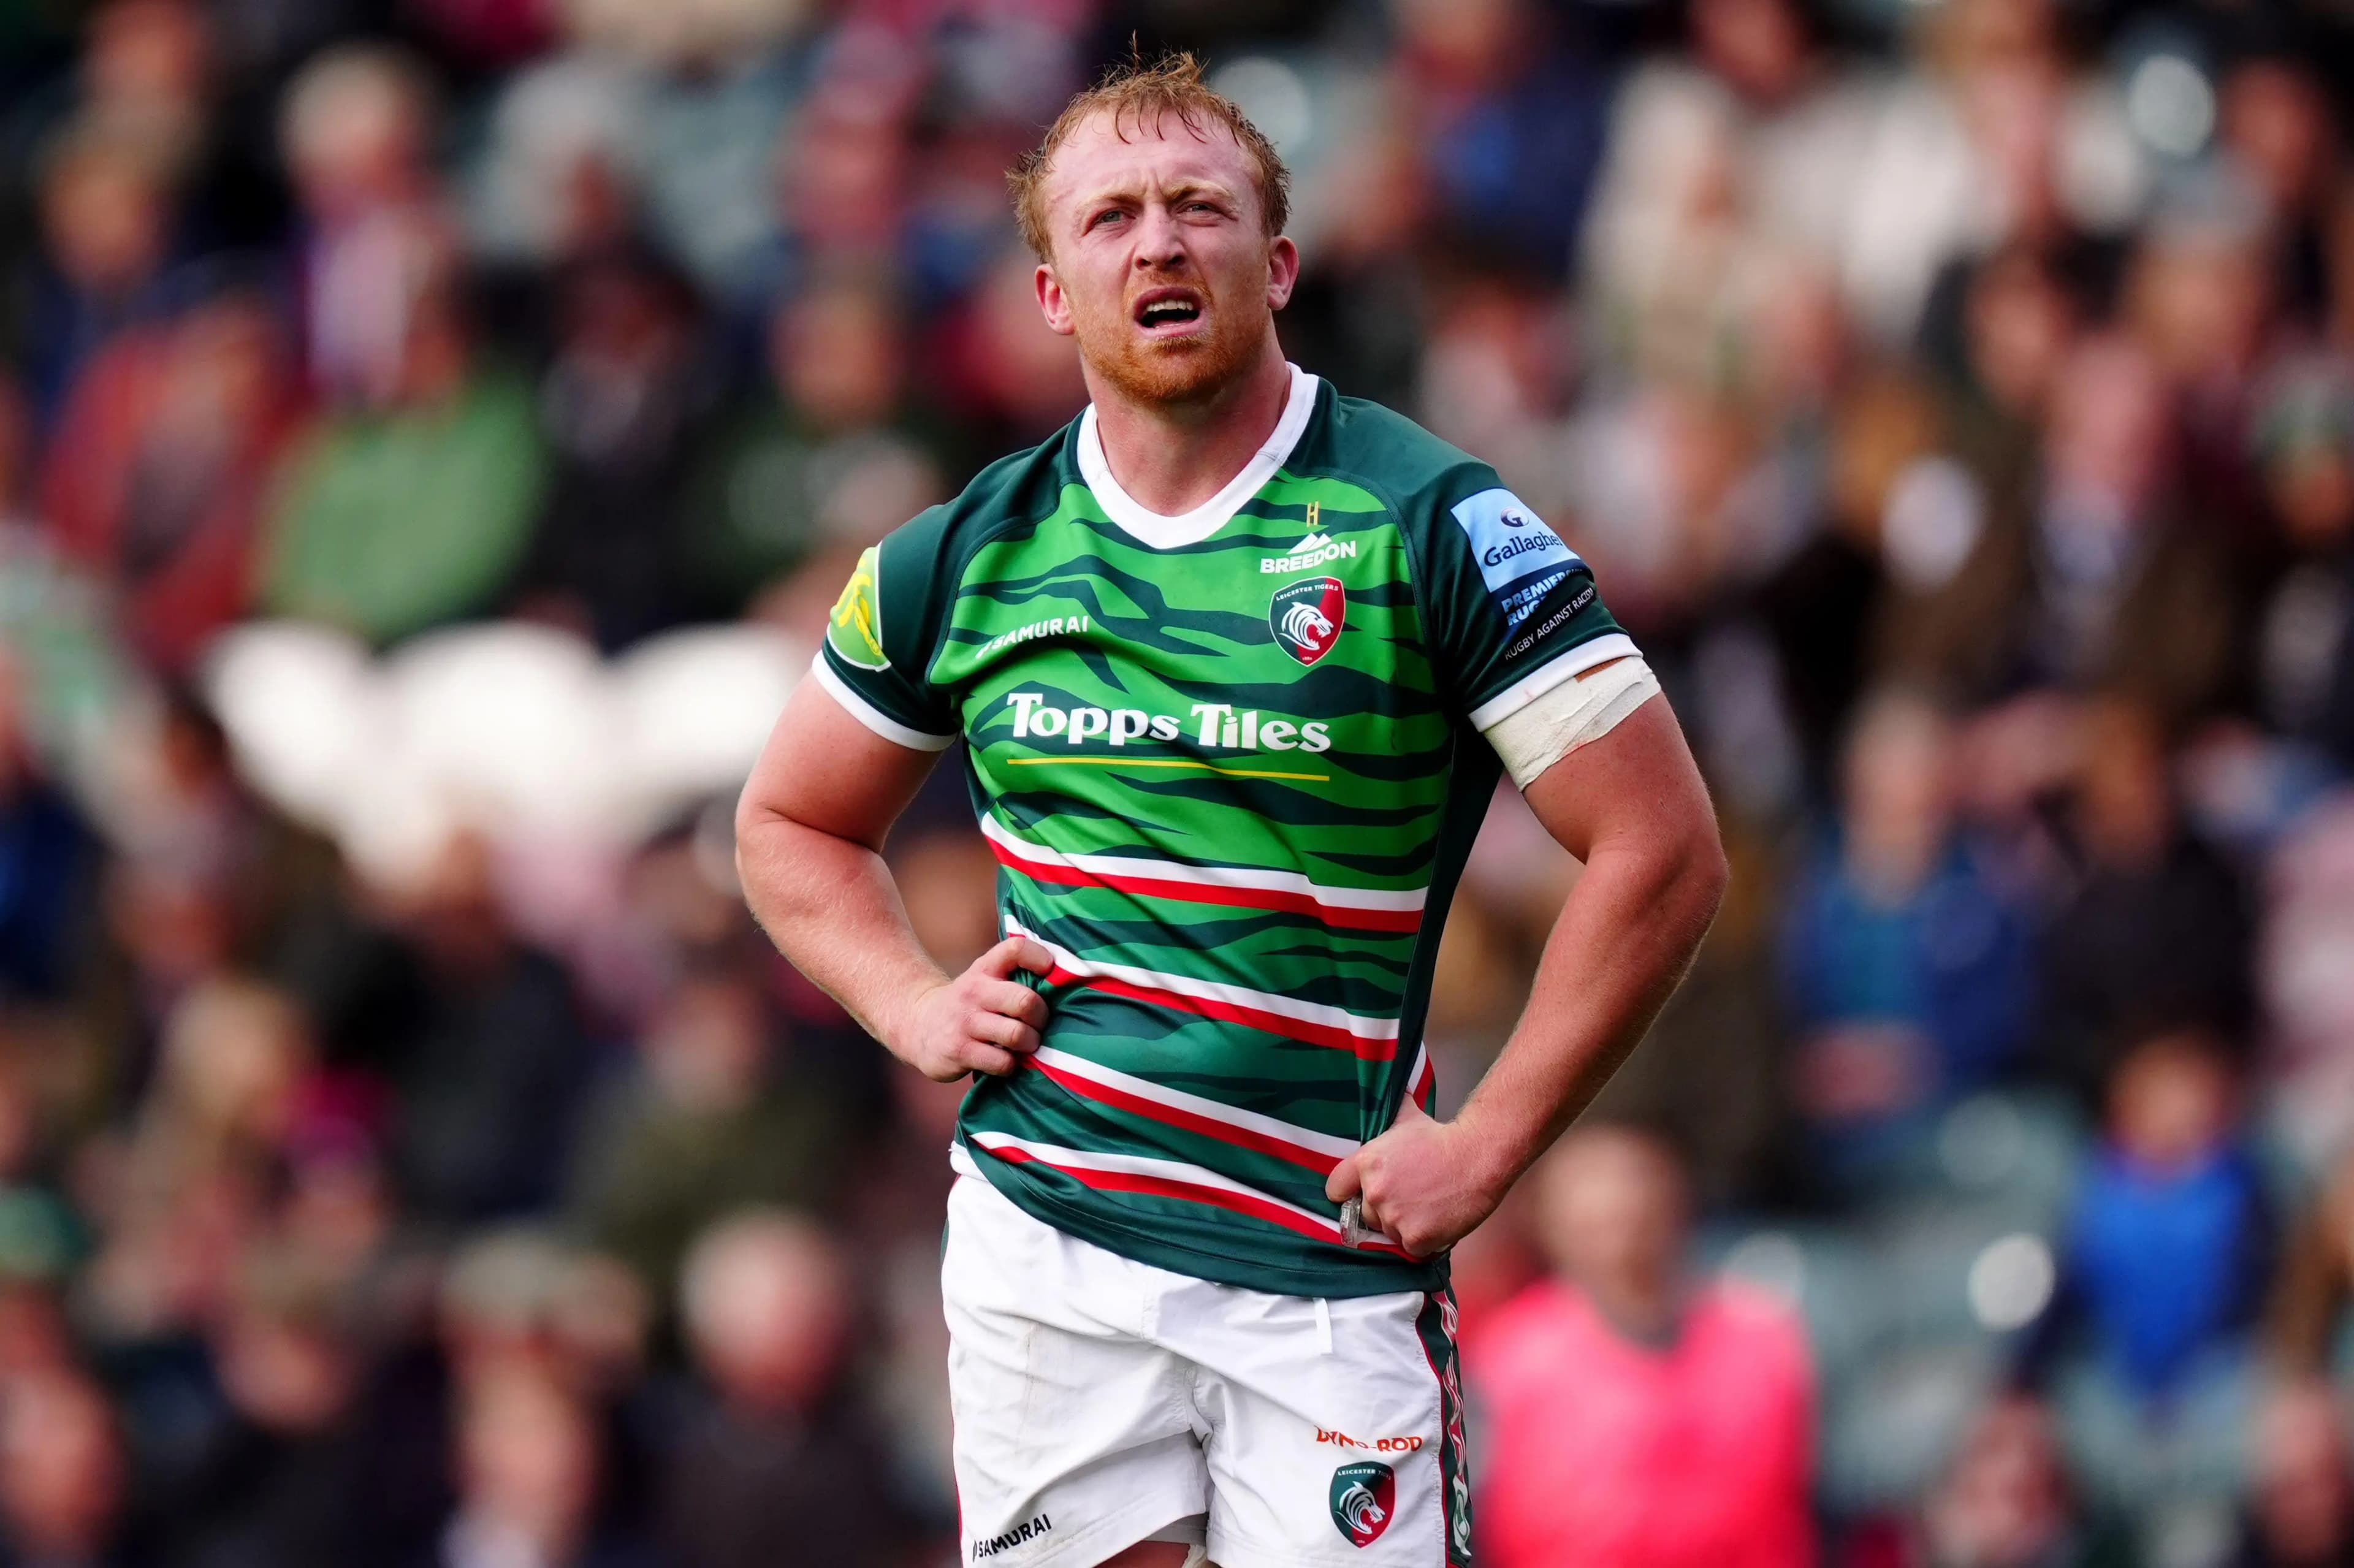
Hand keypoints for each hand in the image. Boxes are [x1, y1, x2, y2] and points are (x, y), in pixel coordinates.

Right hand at [892, 937, 1053, 1081]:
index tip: (1049, 971)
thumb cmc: (969, 1004)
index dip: (1039, 957)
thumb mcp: (984, 980)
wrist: (918, 1025)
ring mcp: (966, 1022)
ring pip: (1017, 1035)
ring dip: (1030, 1044)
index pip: (1015, 949)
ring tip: (1025, 1046)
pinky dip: (1011, 1065)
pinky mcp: (960, 1051)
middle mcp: (975, 991)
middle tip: (1038, 1025)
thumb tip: (1067, 977)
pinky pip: (1002, 1062)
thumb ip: (1015, 976)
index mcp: (985, 969)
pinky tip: (1005, 1060)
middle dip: (1041, 1018)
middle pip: (1025, 1001)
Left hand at [1324, 1098, 1505, 1259]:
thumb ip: (1386, 1114)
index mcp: (1365, 1164)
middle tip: (1410, 1196)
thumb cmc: (1442, 1137)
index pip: (1336, 1189)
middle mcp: (1374, 1192)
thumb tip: (1380, 1088)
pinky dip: (1425, 1241)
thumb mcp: (1406, 1118)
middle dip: (1384, 1210)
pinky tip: (1438, 1221)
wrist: (1477, 1157)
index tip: (1362, 1193)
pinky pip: (1411, 1249)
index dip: (1349, 1192)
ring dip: (1405, 1226)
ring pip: (1390, 1233)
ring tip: (1427, 1207)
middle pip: (1367, 1215)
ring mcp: (1394, 1218)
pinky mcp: (1416, 1238)